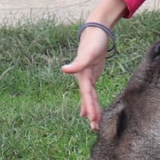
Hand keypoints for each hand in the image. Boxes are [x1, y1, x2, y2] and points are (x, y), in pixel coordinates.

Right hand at [61, 0, 125, 128]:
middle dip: (91, 114)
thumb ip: (77, 63)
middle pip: (88, 100)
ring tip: (94, 125)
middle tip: (95, 129)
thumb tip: (63, 69)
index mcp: (82, 75)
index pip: (87, 95)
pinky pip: (92, 93)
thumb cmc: (93, 41)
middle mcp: (83, 79)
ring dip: (92, 110)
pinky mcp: (92, 75)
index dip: (90, 107)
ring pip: (90, 98)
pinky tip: (91, 112)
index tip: (92, 120)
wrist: (96, 31)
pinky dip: (92, 102)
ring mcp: (87, 78)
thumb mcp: (87, 52)